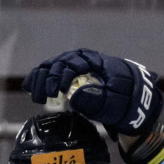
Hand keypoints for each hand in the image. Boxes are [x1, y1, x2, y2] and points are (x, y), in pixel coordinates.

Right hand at [23, 49, 161, 138]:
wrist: (133, 102)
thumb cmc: (125, 102)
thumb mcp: (114, 103)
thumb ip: (96, 99)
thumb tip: (74, 95)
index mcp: (96, 62)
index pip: (75, 62)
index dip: (63, 75)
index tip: (59, 91)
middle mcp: (83, 60)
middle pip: (60, 62)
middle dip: (49, 79)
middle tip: (44, 98)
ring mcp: (75, 67)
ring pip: (52, 66)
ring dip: (42, 80)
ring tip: (36, 97)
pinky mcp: (69, 77)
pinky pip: (51, 73)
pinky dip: (40, 79)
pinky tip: (30, 88)